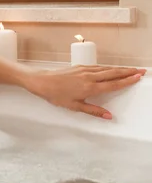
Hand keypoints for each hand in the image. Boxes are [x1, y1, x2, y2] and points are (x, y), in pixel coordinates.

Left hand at [28, 66, 145, 118]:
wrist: (42, 81)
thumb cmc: (56, 95)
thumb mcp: (74, 106)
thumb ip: (93, 111)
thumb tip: (109, 116)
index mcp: (90, 87)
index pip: (113, 84)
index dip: (127, 81)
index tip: (138, 78)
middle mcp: (89, 77)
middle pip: (113, 73)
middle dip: (128, 72)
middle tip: (142, 71)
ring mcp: (84, 70)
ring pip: (106, 68)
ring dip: (120, 68)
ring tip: (131, 69)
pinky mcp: (79, 67)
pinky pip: (98, 66)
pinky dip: (108, 67)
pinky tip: (112, 68)